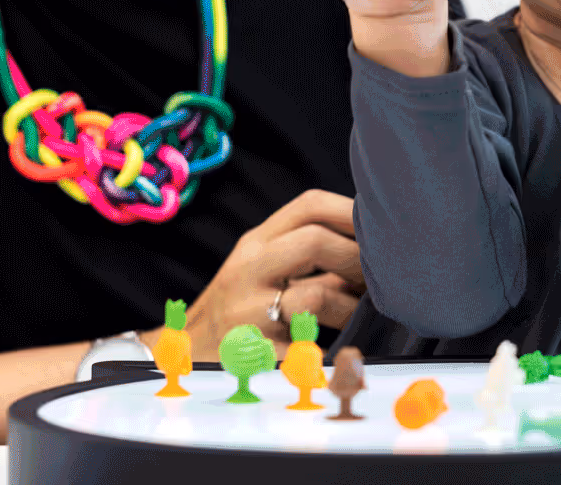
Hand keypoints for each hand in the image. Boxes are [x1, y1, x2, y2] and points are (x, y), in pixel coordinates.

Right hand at [181, 190, 365, 361]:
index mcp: (255, 244)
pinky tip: (336, 355)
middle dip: (357, 258)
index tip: (378, 229)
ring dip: (350, 308)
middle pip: (315, 240)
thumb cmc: (235, 308)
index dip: (352, 212)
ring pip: (316, 295)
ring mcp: (249, 312)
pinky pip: (305, 350)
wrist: (182, 352)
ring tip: (355, 317)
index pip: (309, 205)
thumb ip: (305, 254)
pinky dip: (329, 353)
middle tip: (377, 279)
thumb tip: (369, 250)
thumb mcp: (260, 269)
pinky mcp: (254, 354)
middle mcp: (249, 270)